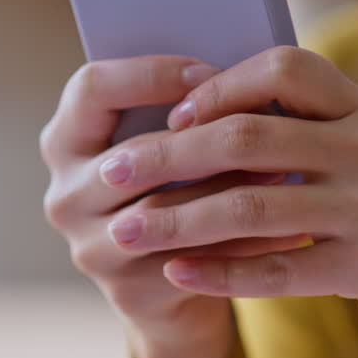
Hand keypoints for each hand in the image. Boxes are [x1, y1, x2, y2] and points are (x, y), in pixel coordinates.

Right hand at [40, 56, 311, 357]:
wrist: (171, 287)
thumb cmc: (178, 188)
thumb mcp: (167, 143)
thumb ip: (184, 110)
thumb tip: (245, 66)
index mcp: (65, 140)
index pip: (91, 88)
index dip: (150, 75)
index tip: (210, 72)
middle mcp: (64, 194)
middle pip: (133, 152)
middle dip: (205, 136)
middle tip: (269, 122)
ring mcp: (90, 247)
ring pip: (165, 210)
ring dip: (231, 189)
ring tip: (288, 170)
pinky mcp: (127, 292)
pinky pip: (194, 261)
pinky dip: (247, 244)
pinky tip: (292, 229)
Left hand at [91, 46, 357, 357]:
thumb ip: (334, 136)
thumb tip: (247, 127)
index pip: (285, 68)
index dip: (221, 83)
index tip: (176, 107)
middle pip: (247, 134)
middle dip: (168, 152)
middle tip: (113, 171)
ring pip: (249, 204)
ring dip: (177, 219)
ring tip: (125, 230)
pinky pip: (279, 267)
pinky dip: (221, 272)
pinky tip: (180, 275)